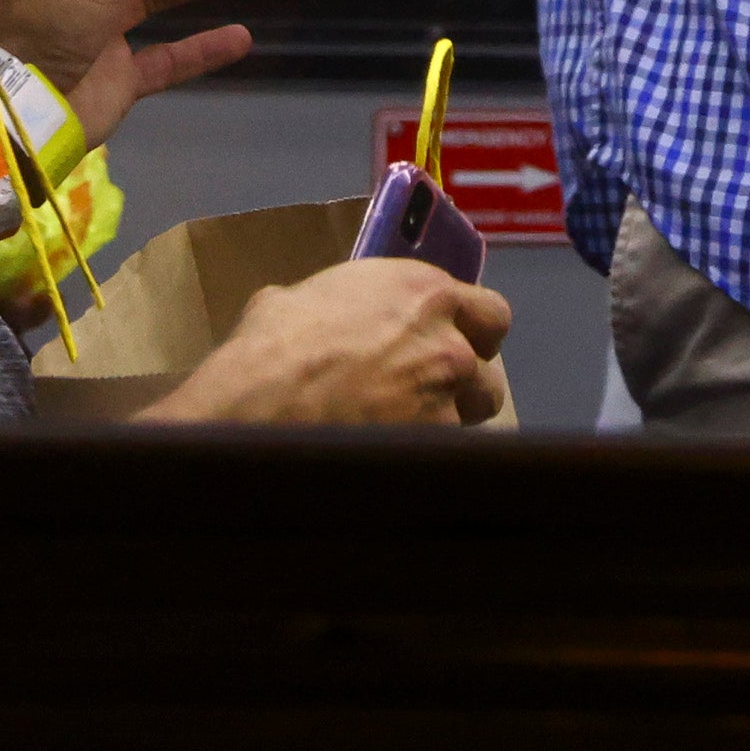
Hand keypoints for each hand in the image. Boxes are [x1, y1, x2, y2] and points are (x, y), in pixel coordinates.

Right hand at [148, 257, 512, 427]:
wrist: (260, 405)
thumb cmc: (271, 344)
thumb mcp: (300, 300)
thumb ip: (339, 306)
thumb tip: (317, 315)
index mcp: (423, 290)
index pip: (489, 313)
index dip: (470, 334)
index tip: (447, 347)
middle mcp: (448, 339)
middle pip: (488, 371)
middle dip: (464, 386)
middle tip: (425, 396)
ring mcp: (445, 395)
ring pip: (472, 416)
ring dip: (449, 423)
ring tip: (406, 432)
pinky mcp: (433, 442)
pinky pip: (443, 452)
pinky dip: (422, 457)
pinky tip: (389, 460)